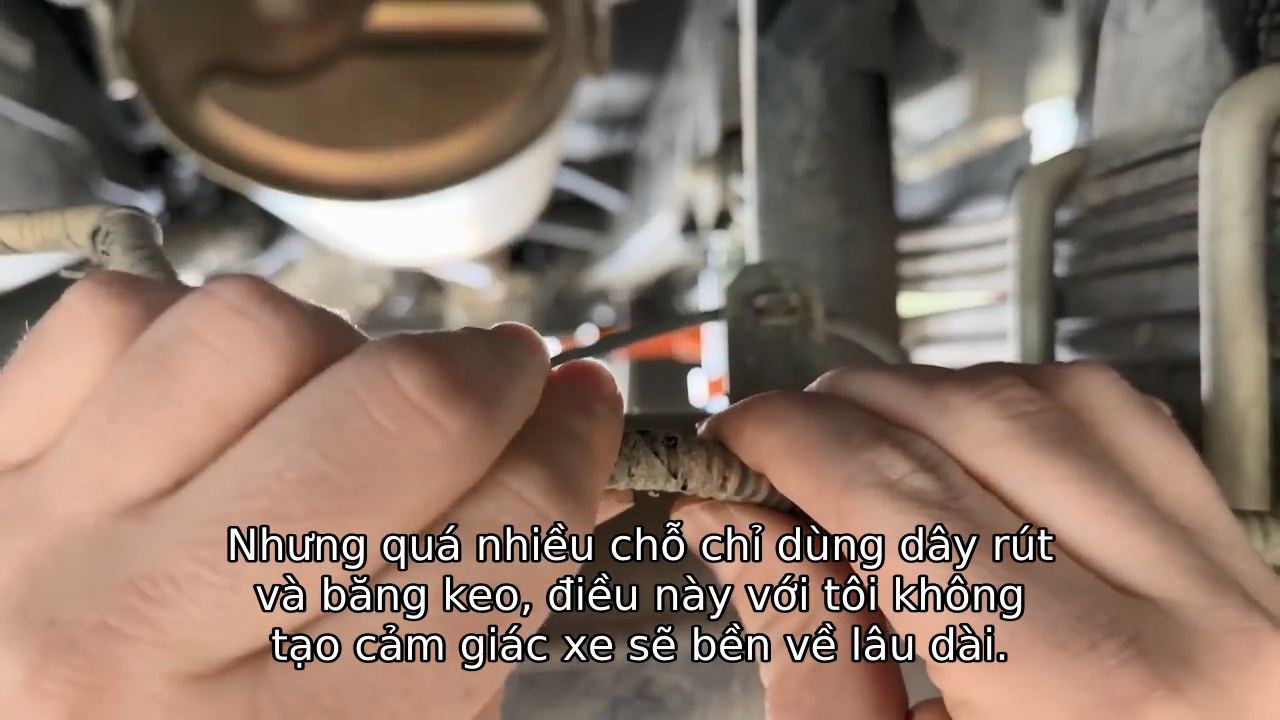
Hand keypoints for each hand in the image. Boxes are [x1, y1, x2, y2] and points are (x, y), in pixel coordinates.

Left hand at [0, 272, 624, 718]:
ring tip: (340, 399)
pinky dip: (198, 329)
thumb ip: (479, 606)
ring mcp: (37, 539)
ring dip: (336, 349)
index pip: (502, 535)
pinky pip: (119, 313)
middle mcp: (146, 636)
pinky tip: (224, 396)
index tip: (582, 412)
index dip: (573, 450)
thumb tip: (563, 447)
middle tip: (507, 380)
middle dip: (493, 374)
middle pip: (398, 411)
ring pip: (255, 330)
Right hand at [676, 363, 1279, 718]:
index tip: (733, 446)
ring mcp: (1239, 586)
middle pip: (977, 421)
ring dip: (930, 404)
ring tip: (859, 462)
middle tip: (777, 460)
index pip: (902, 492)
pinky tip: (959, 463)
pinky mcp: (1239, 568)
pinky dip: (1019, 414)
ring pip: (1054, 397)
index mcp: (1099, 700)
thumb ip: (806, 650)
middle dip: (845, 413)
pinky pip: (1123, 425)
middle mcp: (1201, 625)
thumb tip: (736, 517)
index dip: (789, 442)